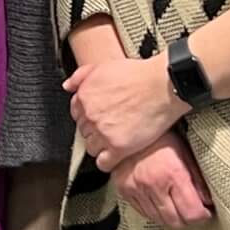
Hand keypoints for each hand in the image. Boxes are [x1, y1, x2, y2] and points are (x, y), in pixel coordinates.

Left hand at [65, 55, 188, 170]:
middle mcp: (90, 115)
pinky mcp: (119, 148)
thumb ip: (81, 75)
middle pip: (84, 131)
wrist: (161, 86)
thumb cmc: (138, 75)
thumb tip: (67, 86)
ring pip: (91, 148)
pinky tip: (116, 156)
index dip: (88, 116)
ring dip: (100, 146)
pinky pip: (103, 163)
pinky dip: (107, 162)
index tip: (98, 117)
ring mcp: (103, 132)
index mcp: (84, 96)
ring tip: (114, 141)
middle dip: (95, 130)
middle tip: (110, 128)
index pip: (76, 114)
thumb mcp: (103, 66)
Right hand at [110, 131, 212, 228]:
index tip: (205, 212)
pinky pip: (142, 212)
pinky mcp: (123, 189)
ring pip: (158, 219)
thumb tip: (207, 201)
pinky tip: (159, 200)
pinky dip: (153, 211)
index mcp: (172, 173)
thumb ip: (197, 179)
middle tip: (191, 210)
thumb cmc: (160, 135)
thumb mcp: (185, 151)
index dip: (202, 216)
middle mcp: (152, 184)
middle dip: (187, 219)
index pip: (191, 213)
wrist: (128, 123)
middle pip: (175, 221)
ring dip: (169, 216)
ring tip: (176, 205)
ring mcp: (135, 188)